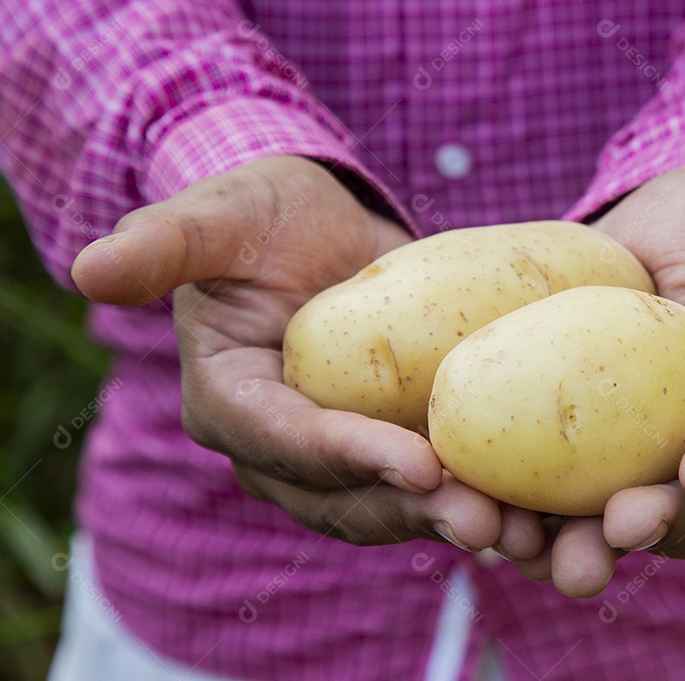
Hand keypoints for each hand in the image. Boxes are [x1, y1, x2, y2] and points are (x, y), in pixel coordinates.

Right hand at [70, 155, 544, 558]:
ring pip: (387, 508)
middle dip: (410, 512)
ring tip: (521, 530)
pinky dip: (470, 498)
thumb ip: (166, 243)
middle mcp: (277, 444)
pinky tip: (533, 508)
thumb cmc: (262, 214)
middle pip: (340, 497)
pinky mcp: (384, 445)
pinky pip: (423, 487)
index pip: (283, 439)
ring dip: (451, 522)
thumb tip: (91, 269)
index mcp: (228, 397)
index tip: (419, 462)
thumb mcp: (219, 217)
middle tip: (485, 520)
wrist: (320, 227)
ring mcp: (333, 453)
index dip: (345, 455)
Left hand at [516, 168, 684, 596]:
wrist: (641, 228)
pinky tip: (473, 509)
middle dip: (652, 530)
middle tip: (615, 534)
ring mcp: (625, 449)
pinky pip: (541, 487)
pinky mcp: (562, 443)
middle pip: (683, 511)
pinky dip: (511, 506)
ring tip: (530, 548)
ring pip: (606, 518)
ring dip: (570, 542)